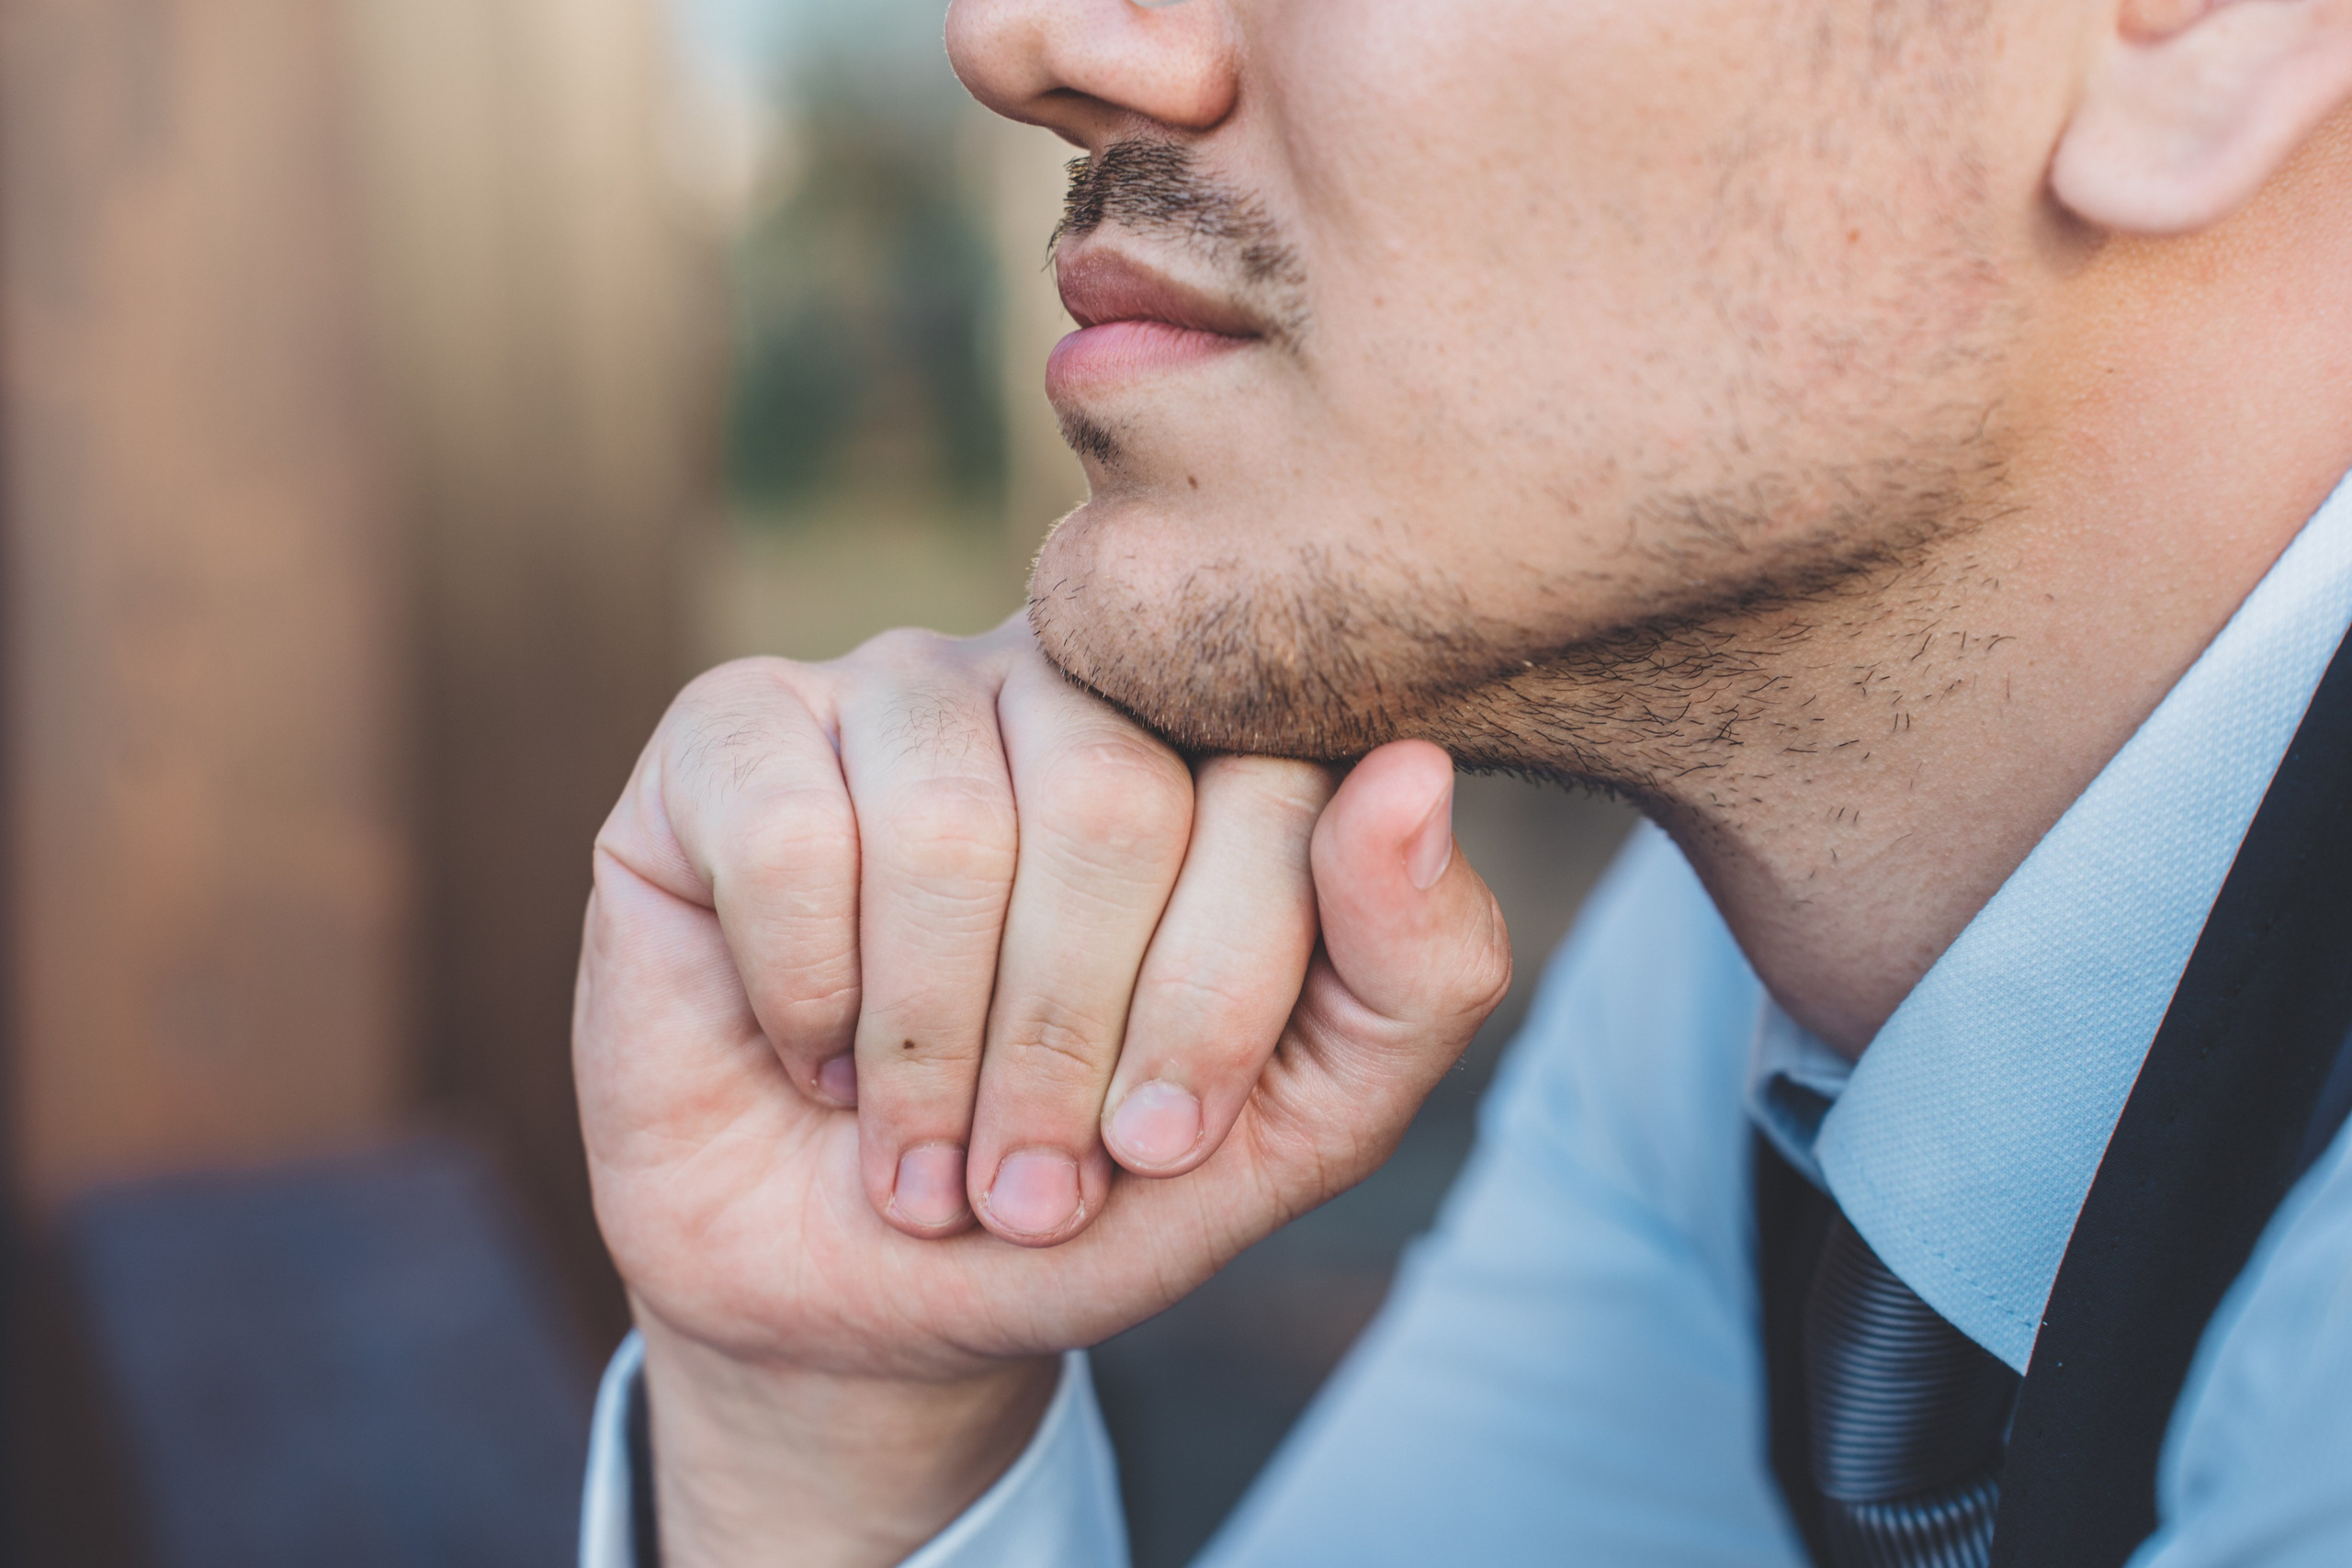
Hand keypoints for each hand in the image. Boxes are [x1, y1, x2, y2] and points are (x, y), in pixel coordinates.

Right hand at [574, 617, 1511, 1564]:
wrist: (850, 1292)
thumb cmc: (1080, 1192)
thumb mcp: (1287, 1133)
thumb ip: (1409, 973)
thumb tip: (1416, 769)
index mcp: (1218, 751)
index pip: (1281, 794)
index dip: (1217, 1001)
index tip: (1161, 1146)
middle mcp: (1066, 687)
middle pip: (1115, 802)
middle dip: (1067, 1044)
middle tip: (1024, 1180)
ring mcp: (896, 690)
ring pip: (948, 824)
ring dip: (932, 1049)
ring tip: (917, 1151)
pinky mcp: (732, 733)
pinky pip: (789, 833)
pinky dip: (809, 997)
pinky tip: (813, 1049)